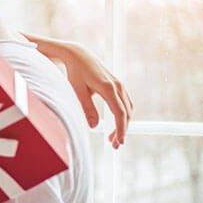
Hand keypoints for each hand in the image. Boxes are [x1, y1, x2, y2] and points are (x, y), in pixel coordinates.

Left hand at [27, 34, 133, 148]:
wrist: (79, 56)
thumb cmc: (75, 73)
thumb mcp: (77, 91)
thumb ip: (87, 108)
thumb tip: (95, 127)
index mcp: (108, 88)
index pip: (119, 113)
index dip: (121, 129)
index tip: (119, 142)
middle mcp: (118, 86)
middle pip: (126, 113)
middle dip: (122, 130)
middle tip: (114, 145)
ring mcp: (120, 85)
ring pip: (127, 109)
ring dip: (123, 124)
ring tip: (112, 139)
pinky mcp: (118, 86)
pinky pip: (125, 104)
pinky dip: (122, 116)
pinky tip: (114, 125)